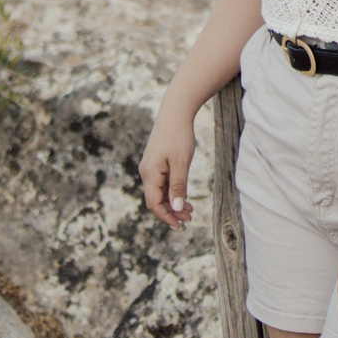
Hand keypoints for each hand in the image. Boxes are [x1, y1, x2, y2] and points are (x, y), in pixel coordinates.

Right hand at [139, 107, 196, 230]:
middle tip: (189, 218)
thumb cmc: (179, 136)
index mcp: (150, 173)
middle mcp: (147, 172)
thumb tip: (174, 209)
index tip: (179, 226)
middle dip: (171, 211)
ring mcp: (151, 167)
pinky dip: (172, 191)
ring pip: (160, 192)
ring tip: (190, 209)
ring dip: (173, 202)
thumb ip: (178, 186)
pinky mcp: (156, 162)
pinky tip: (184, 195)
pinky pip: (162, 182)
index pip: (154, 203)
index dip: (165, 217)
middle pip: (156, 199)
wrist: (175, 111)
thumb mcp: (181, 163)